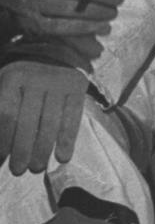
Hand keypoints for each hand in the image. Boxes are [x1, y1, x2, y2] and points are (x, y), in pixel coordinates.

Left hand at [0, 60, 88, 174]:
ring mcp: (59, 82)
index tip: (1, 160)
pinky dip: (67, 140)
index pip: (6, 114)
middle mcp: (36, 78)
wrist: (54, 53)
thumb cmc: (23, 81)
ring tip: (36, 169)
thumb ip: (1, 113)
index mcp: (12, 77)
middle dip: (21, 150)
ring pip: (50, 122)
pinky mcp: (77, 88)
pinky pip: (72, 118)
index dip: (3, 141)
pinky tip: (63, 158)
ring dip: (42, 150)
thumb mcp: (5, 87)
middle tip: (18, 170)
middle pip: (28, 121)